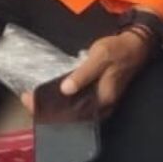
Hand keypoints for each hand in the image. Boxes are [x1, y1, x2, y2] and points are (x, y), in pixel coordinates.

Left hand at [22, 30, 152, 120]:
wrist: (135, 45)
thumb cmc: (117, 50)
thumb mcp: (100, 56)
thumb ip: (84, 73)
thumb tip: (65, 89)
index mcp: (100, 101)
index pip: (70, 115)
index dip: (48, 110)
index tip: (29, 100)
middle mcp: (99, 107)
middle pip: (69, 116)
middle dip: (47, 110)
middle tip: (27, 100)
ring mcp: (98, 102)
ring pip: (72, 111)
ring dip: (54, 105)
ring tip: (35, 98)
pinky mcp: (96, 95)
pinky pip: (76, 103)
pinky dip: (63, 100)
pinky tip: (53, 94)